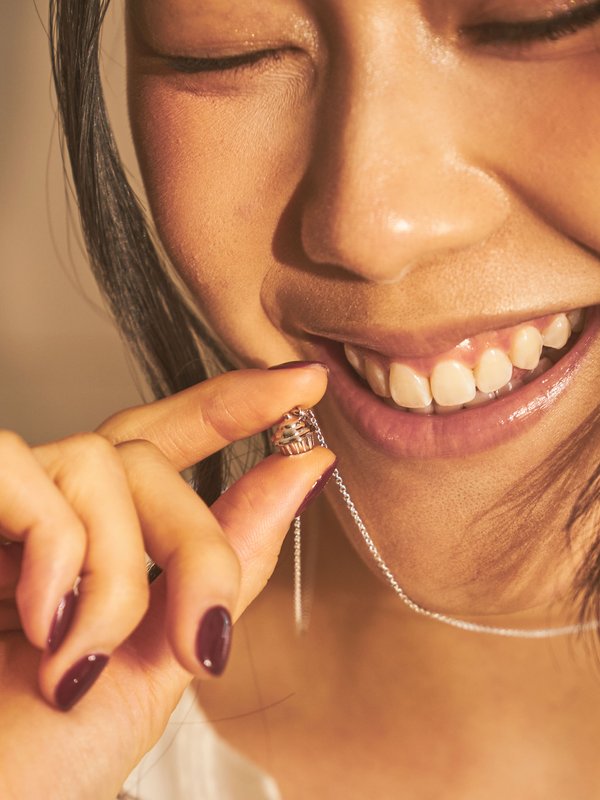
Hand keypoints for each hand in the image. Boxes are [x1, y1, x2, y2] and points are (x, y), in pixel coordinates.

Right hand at [0, 364, 333, 707]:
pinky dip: (55, 550)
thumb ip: (230, 562)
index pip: (165, 439)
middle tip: (200, 640)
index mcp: (95, 540)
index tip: (301, 383)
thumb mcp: (162, 656)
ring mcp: (0, 509)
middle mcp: (46, 510)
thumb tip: (306, 468)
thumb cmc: (45, 754)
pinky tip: (41, 623)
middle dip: (196, 544)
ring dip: (116, 572)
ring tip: (80, 659)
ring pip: (100, 461)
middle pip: (146, 452)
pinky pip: (22, 468)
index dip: (231, 404)